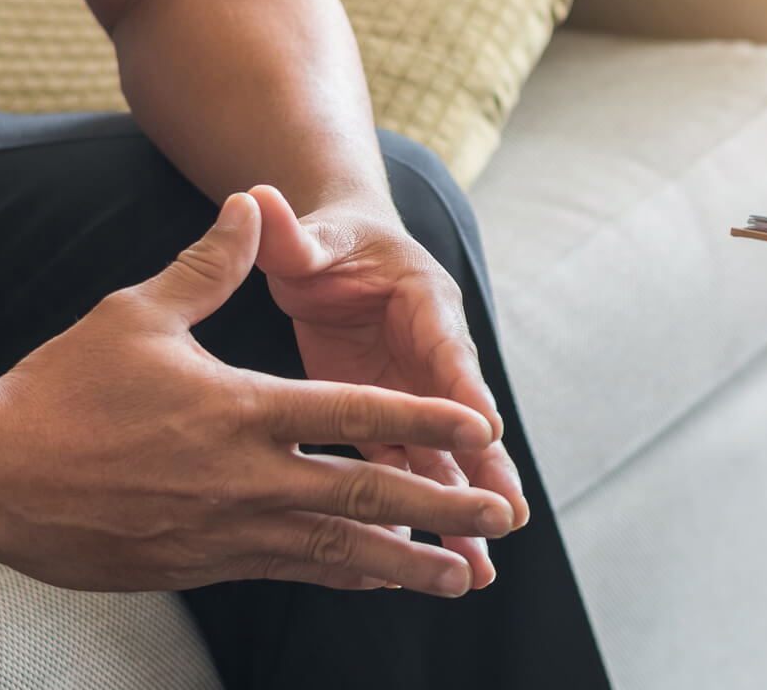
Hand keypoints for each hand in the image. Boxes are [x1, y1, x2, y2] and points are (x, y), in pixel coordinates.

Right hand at [0, 193, 513, 595]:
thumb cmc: (61, 389)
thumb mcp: (140, 313)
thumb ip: (210, 264)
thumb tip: (249, 204)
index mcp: (244, 411)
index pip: (358, 415)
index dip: (427, 422)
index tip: (483, 432)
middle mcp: (248, 478)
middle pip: (368, 495)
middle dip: (443, 507)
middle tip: (500, 517)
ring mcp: (228, 530)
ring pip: (340, 551)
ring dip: (408, 564)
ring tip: (463, 576)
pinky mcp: (203, 563)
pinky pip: (294, 571)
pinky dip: (346, 576)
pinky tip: (379, 580)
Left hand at [248, 185, 521, 590]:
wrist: (334, 251)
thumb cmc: (326, 239)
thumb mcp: (312, 236)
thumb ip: (291, 232)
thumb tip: (259, 199)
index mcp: (423, 302)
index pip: (448, 349)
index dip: (464, 389)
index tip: (485, 431)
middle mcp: (432, 352)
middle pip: (463, 417)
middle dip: (485, 470)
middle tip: (507, 517)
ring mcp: (413, 392)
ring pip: (444, 458)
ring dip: (461, 509)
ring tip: (482, 568)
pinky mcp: (387, 420)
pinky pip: (411, 471)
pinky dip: (424, 513)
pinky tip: (435, 560)